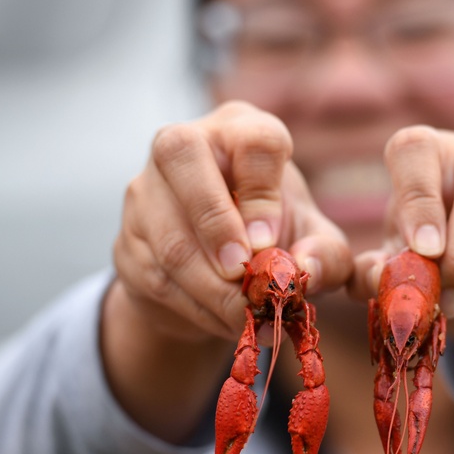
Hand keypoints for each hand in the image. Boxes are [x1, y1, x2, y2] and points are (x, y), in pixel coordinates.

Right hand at [103, 101, 350, 440]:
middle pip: (182, 155)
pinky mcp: (127, 239)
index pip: (251, 139)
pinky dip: (196, 308)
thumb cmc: (276, 237)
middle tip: (243, 276)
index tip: (271, 240)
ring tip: (248, 316)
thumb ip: (326, 255)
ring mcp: (145, 190)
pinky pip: (156, 276)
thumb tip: (305, 270)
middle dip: (216, 224)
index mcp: (241, 131)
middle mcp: (184, 144)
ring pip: (168, 233)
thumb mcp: (314, 243)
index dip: (263, 191)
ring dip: (211, 287)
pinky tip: (225, 322)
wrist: (221, 272)